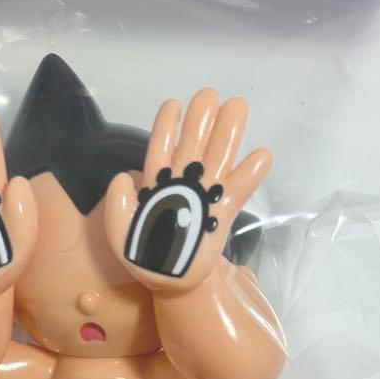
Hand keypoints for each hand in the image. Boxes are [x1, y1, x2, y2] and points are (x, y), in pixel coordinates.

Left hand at [105, 89, 270, 292]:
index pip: (161, 149)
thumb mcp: (119, 231)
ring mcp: (205, 197)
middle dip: (201, 119)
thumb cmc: (144, 257)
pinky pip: (238, 190)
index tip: (172, 104)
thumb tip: (126, 176)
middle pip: (194, 145)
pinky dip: (250, 174)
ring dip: (228, 133)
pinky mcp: (222, 215)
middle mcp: (183, 184)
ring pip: (218, 159)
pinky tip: (261, 155)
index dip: (166, 127)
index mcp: (158, 185)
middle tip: (210, 94)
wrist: (169, 284)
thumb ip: (118, 204)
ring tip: (238, 106)